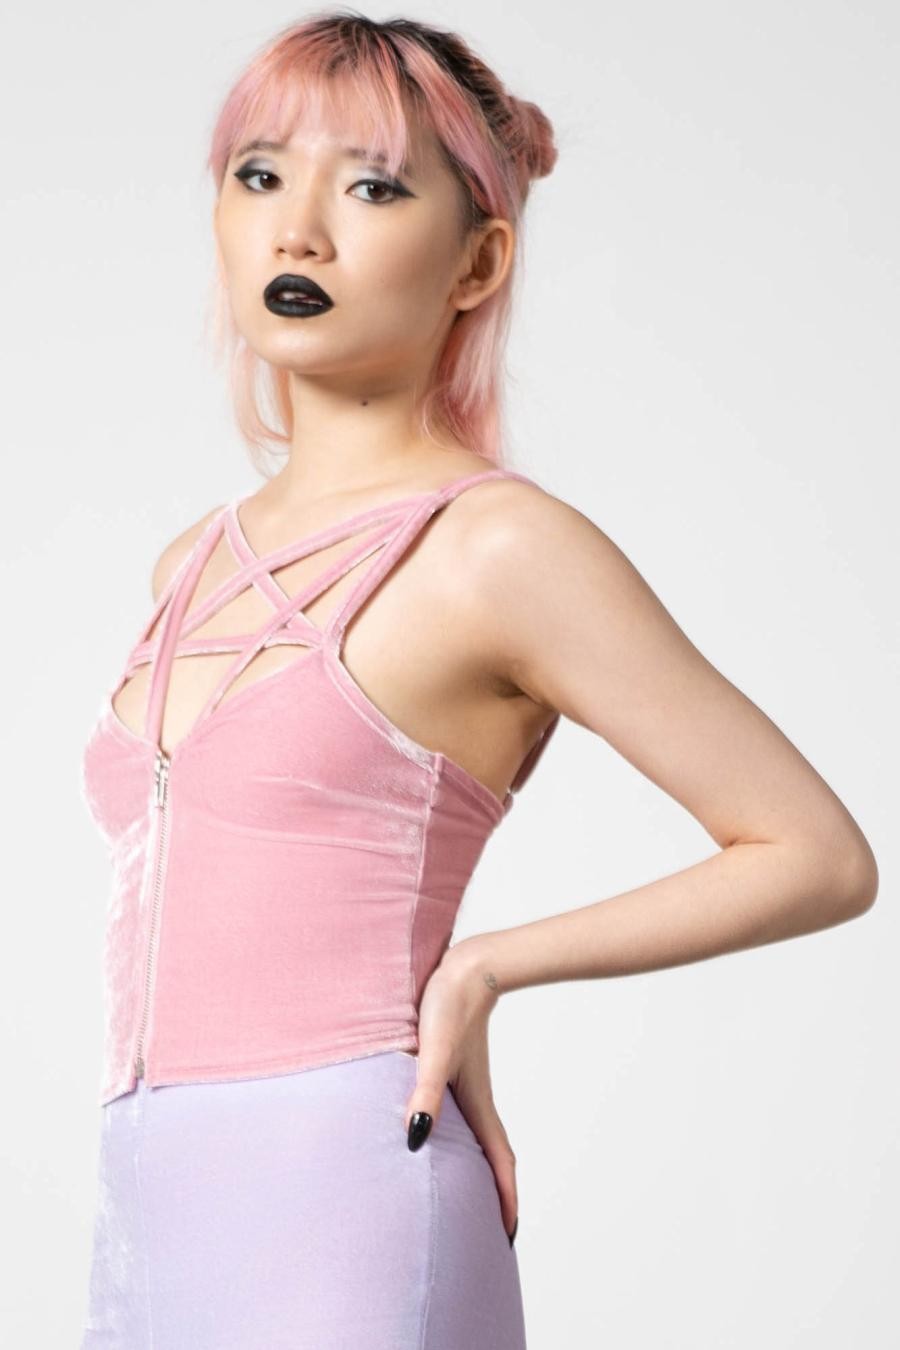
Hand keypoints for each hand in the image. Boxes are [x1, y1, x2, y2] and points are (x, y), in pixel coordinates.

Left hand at [402, 938, 518, 1241]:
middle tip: (495, 1229)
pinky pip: (461, 1115)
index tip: (508, 1235)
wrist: (465, 966)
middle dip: (496, 1194)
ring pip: (477, 1136)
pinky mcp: (454, 1066)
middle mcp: (475, 1098)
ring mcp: (466, 1083)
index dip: (504, 1199)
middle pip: (492, 1157)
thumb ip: (425, 1092)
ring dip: (480, 1166)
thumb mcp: (434, 1051)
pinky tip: (439, 1134)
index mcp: (476, 1103)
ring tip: (473, 1193)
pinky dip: (459, 1137)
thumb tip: (415, 1138)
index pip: (498, 1162)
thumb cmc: (449, 1005)